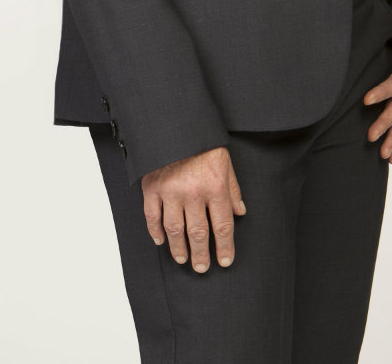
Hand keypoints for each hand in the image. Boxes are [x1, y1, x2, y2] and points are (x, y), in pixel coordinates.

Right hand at [141, 146, 246, 272]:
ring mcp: (170, 191)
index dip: (225, 247)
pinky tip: (161, 240)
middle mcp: (193, 192)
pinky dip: (155, 231)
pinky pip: (152, 216)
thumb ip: (233, 189)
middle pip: (199, 233)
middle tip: (202, 268)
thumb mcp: (225, 162)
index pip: (222, 225)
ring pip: (175, 229)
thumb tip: (240, 211)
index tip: (225, 261)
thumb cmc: (203, 142)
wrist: (176, 123)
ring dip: (179, 248)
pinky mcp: (152, 187)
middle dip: (202, 254)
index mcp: (214, 186)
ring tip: (183, 259)